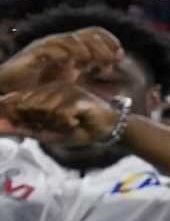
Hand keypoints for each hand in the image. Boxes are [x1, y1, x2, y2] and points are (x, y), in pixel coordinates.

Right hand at [0, 26, 121, 95]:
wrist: (13, 93)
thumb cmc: (43, 89)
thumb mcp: (75, 86)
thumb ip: (94, 84)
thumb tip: (120, 93)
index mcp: (73, 48)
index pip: (95, 33)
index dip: (110, 41)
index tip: (120, 56)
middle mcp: (61, 44)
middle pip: (86, 34)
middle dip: (102, 46)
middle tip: (112, 60)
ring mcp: (46, 47)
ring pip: (70, 39)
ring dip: (85, 49)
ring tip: (93, 62)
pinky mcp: (32, 54)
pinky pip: (49, 48)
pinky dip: (62, 54)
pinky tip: (71, 64)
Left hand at [0, 82, 121, 148]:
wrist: (107, 130)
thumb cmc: (78, 130)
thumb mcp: (48, 132)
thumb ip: (24, 128)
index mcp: (42, 93)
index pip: (16, 99)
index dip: (12, 111)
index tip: (14, 123)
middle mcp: (51, 88)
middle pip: (27, 106)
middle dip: (39, 123)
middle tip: (59, 126)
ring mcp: (65, 90)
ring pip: (43, 110)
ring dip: (55, 124)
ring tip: (69, 125)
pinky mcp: (77, 97)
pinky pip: (59, 113)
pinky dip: (66, 124)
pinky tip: (75, 124)